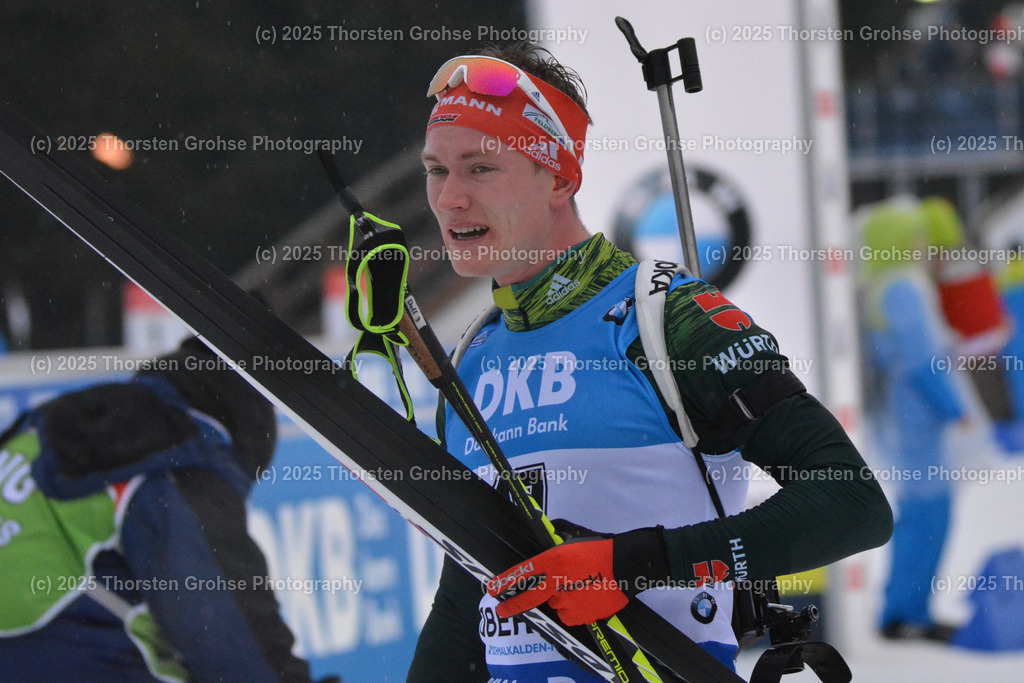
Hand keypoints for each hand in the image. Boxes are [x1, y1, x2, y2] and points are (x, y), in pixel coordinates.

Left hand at [486, 521, 668, 626]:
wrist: (628, 564)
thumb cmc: (601, 547)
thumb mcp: (573, 536)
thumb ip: (555, 538)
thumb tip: (546, 537)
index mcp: (553, 561)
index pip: (522, 574)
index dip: (504, 583)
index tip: (492, 589)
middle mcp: (556, 583)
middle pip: (530, 599)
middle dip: (513, 605)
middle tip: (501, 609)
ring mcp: (569, 602)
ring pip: (555, 605)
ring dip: (559, 599)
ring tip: (577, 587)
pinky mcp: (582, 616)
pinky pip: (570, 615)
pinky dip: (573, 609)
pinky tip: (585, 596)